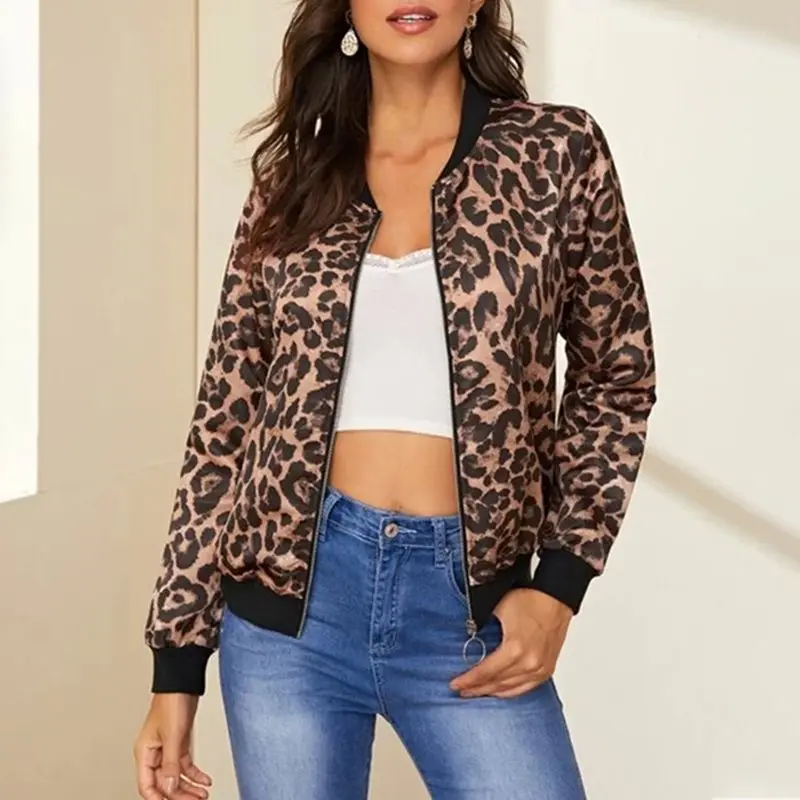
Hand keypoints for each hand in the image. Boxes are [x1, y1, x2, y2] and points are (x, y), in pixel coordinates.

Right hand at [134, 694, 211, 799]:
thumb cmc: (172, 700)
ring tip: (203, 794)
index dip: (159, 799)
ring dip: (189, 786)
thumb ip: (170, 764)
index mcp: (144, 752)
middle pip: (163, 783)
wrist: (183, 681)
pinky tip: (204, 780)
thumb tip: (169, 788)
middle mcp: (154, 752)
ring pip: (175, 775)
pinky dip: (194, 773)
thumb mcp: (173, 736)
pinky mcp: (179, 741)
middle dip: (179, 795)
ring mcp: (167, 747)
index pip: (147, 786)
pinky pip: (184, 764)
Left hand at [449, 589, 572, 698]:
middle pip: (496, 683)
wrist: (556, 598)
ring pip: (510, 689)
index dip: (468, 679)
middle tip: (461, 690)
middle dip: (476, 688)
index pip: (485, 672)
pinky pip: (525, 688)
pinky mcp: (547, 670)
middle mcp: (529, 663)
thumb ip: (481, 624)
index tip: (455, 684)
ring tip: (475, 692)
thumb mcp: (498, 608)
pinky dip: (509, 691)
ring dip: (491, 691)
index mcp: (515, 648)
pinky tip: (499, 692)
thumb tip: (468, 635)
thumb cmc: (531, 600)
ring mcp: (539, 669)